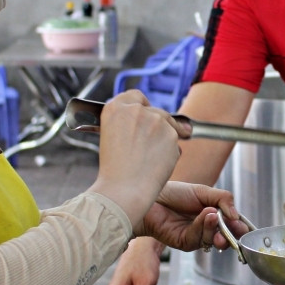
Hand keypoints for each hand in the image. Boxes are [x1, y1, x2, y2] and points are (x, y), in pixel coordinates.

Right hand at [88, 91, 189, 221]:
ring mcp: (155, 120)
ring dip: (164, 137)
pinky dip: (170, 150)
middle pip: (154, 110)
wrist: (124, 188)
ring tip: (152, 158)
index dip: (141, 106)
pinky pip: (174, 140)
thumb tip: (145, 120)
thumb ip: (126, 123)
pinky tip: (158, 163)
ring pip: (167, 124)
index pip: (135, 96)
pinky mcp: (171, 134)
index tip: (145, 114)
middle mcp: (136, 110)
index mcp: (115, 108)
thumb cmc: (114, 170)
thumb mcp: (110, 137)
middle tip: (151, 142)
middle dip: (156, 124)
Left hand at [135, 181, 246, 249]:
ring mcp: (196, 236)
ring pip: (214, 239)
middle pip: (225, 237)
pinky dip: (204, 227)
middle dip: (232, 234)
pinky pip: (199, 238)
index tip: (246, 228)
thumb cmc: (174, 193)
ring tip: (214, 215)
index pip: (231, 224)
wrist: (152, 197)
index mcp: (213, 214)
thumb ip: (223, 199)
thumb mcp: (203, 191)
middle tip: (237, 230)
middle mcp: (206, 228)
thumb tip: (236, 215)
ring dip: (216, 228)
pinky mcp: (185, 243)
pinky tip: (205, 216)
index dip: (239, 226)